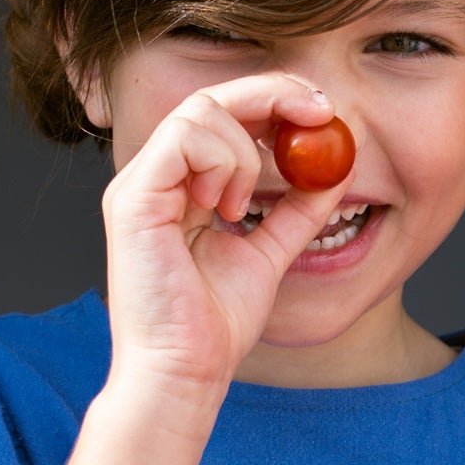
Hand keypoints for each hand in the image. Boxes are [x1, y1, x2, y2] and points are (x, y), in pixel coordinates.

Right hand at [98, 73, 348, 407]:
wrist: (186, 370)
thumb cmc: (214, 325)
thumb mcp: (269, 254)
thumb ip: (297, 212)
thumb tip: (334, 170)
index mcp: (181, 186)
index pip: (223, 116)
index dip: (273, 100)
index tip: (322, 111)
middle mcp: (154, 178)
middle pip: (209, 98)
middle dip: (271, 94)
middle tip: (318, 113)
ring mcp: (138, 185)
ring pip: (198, 112)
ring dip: (243, 152)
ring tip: (244, 207)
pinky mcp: (131, 199)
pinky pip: (183, 140)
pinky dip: (220, 164)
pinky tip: (226, 210)